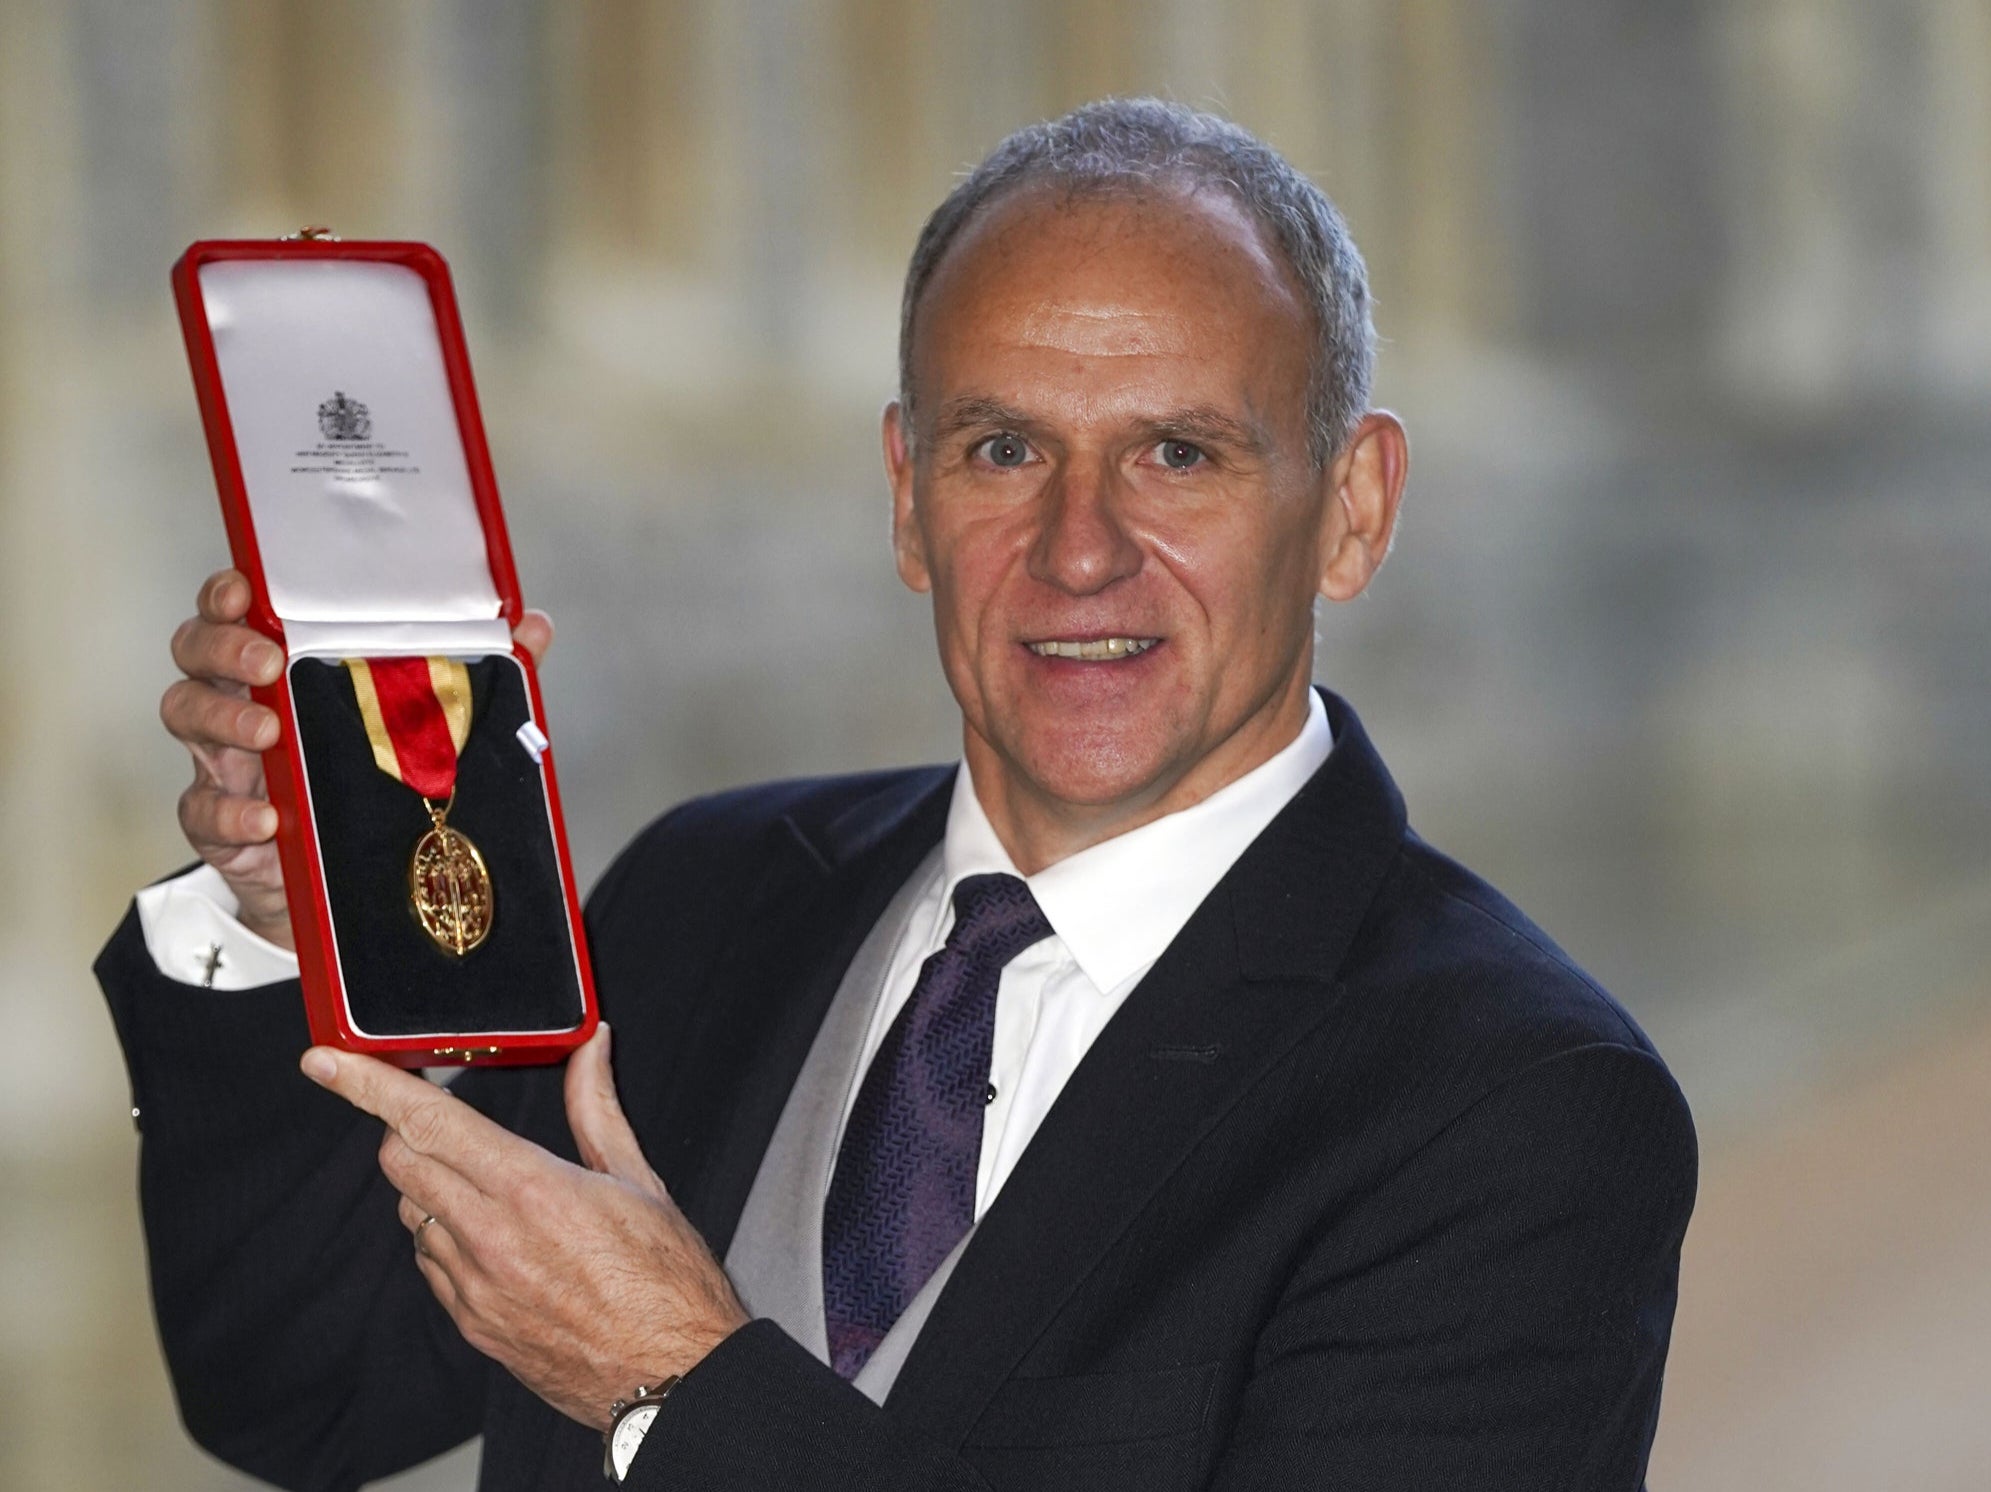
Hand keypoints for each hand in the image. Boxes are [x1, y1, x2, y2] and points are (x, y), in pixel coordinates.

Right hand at [162, 568, 553, 950]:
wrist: (353, 872)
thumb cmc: (378, 768)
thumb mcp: (426, 718)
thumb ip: (476, 671)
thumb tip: (533, 627)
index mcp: (285, 661)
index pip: (238, 608)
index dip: (228, 592)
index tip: (244, 589)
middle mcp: (242, 697)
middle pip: (196, 651)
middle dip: (223, 648)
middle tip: (268, 664)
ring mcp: (222, 756)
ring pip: (186, 716)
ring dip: (222, 720)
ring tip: (269, 735)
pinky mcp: (220, 819)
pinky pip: (203, 808)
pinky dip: (232, 812)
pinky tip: (266, 819)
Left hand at [301, 1024, 748, 1427]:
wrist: (671, 1375)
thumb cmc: (667, 1282)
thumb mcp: (638, 1179)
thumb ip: (597, 1108)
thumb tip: (592, 1050)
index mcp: (531, 1190)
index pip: (427, 1121)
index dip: (367, 1085)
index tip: (328, 1063)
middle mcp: (490, 1238)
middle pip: (399, 1162)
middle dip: (401, 1127)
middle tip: (430, 1113)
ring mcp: (474, 1287)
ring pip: (412, 1214)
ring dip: (430, 1185)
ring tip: (484, 1182)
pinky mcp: (473, 1324)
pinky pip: (432, 1265)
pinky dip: (445, 1237)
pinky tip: (489, 1234)